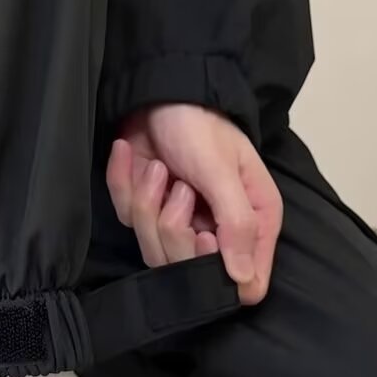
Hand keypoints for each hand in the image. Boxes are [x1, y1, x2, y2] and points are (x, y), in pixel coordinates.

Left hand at [107, 105, 282, 305]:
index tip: (202, 234)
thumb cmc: (201, 126)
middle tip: (181, 188)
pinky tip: (133, 156)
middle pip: (187, 271)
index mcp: (252, 223)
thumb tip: (244, 283)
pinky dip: (125, 183)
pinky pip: (127, 216)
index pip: (245, 284)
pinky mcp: (145, 207)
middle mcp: (217, 230)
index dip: (216, 271)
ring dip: (149, 202)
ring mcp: (178, 221)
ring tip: (159, 168)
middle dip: (174, 228)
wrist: (160, 92)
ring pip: (152, 248)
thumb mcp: (223, 171)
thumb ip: (237, 225)